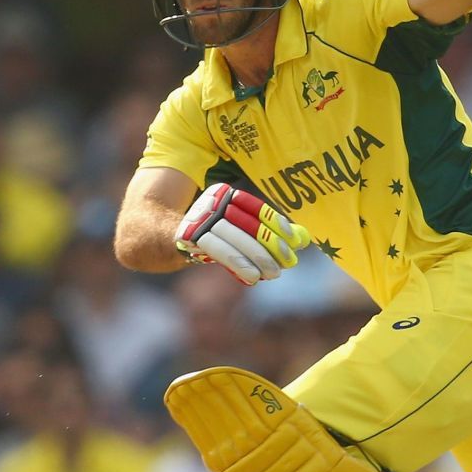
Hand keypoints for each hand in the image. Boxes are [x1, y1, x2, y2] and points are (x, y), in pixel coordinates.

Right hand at [175, 183, 310, 285]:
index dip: (278, 226)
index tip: (295, 241)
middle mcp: (212, 203)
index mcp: (227, 194)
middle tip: (288, 263)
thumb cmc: (215, 235)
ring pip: (235, 240)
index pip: (258, 209)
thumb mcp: (240, 230)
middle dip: (271, 247)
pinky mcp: (188, 237)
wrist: (169, 238)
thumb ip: (268, 232)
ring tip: (273, 274)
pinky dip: (239, 266)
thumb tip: (302, 240)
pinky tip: (253, 277)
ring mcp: (198, 218)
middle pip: (249, 225)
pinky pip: (220, 253)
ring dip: (257, 260)